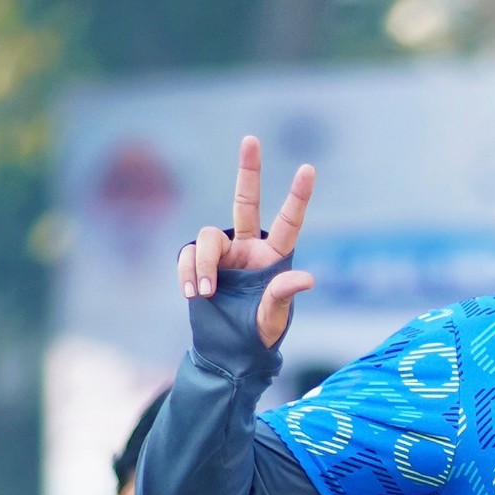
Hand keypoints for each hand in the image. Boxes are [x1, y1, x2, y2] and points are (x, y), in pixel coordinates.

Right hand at [177, 134, 316, 346]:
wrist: (227, 354)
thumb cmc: (258, 336)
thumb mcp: (274, 319)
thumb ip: (283, 296)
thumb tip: (306, 278)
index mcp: (274, 258)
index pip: (288, 222)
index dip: (297, 196)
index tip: (308, 168)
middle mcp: (248, 249)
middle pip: (246, 202)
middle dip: (248, 171)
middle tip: (251, 140)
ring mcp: (222, 256)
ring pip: (208, 238)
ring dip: (202, 264)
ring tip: (205, 294)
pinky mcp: (198, 266)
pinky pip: (187, 256)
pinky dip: (186, 273)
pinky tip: (192, 295)